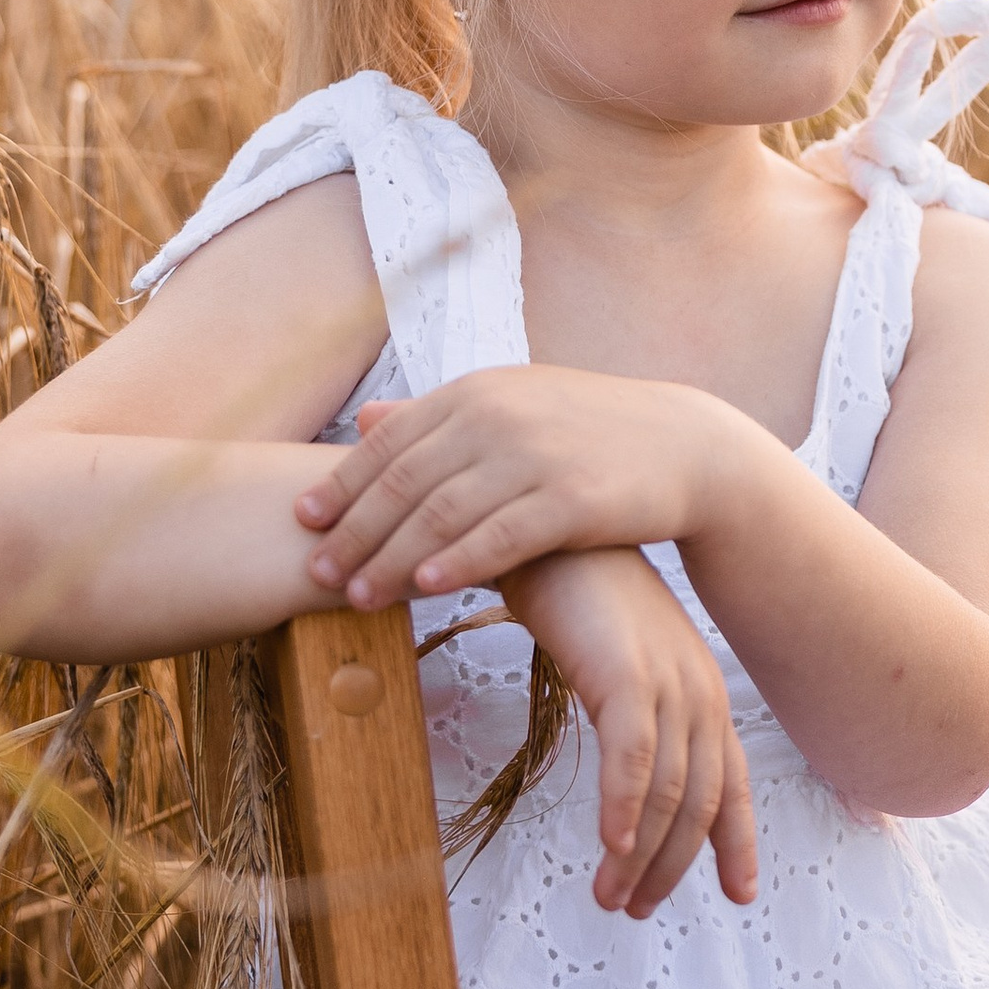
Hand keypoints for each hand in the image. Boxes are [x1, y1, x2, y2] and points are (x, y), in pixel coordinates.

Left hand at [298, 366, 751, 607]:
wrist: (687, 447)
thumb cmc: (590, 434)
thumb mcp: (513, 407)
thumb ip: (439, 418)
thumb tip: (366, 419)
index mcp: (477, 392)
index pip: (390, 442)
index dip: (342, 484)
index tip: (302, 521)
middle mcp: (499, 415)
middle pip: (405, 482)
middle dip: (354, 530)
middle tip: (316, 571)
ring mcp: (536, 455)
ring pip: (443, 514)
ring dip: (391, 558)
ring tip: (355, 596)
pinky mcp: (573, 498)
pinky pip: (501, 536)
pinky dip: (457, 561)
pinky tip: (426, 588)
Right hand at [503, 548, 757, 918]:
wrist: (548, 527)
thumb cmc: (576, 593)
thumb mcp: (617, 661)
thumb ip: (630, 711)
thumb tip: (624, 765)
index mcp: (699, 691)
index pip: (729, 781)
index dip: (737, 842)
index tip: (740, 894)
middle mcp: (697, 691)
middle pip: (700, 803)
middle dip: (672, 867)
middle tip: (632, 909)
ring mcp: (667, 682)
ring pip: (669, 793)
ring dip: (640, 856)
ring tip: (609, 897)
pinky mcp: (625, 674)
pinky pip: (634, 759)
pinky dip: (625, 809)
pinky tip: (609, 847)